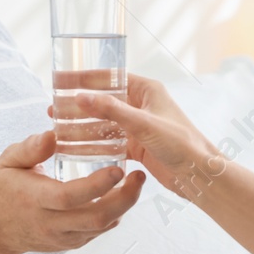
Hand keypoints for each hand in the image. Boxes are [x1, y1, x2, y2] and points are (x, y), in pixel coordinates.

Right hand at [0, 130, 144, 253]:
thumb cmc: (3, 188)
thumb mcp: (8, 161)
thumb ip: (30, 148)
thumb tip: (53, 134)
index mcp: (35, 200)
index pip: (70, 196)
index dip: (97, 185)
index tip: (118, 169)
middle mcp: (51, 223)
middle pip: (95, 217)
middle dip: (124, 199)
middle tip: (139, 176)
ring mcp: (62, 237)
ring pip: (101, 227)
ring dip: (123, 207)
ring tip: (136, 183)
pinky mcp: (71, 243)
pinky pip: (98, 232)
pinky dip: (114, 215)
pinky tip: (122, 196)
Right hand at [68, 74, 219, 198]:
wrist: (200, 175)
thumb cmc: (181, 144)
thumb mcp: (144, 124)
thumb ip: (112, 110)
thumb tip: (81, 96)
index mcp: (147, 90)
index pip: (109, 78)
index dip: (83, 79)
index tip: (60, 80)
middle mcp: (142, 105)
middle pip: (103, 101)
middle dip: (78, 105)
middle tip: (53, 108)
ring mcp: (139, 127)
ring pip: (104, 123)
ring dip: (83, 126)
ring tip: (58, 129)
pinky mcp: (137, 147)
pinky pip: (110, 142)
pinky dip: (94, 145)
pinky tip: (74, 148)